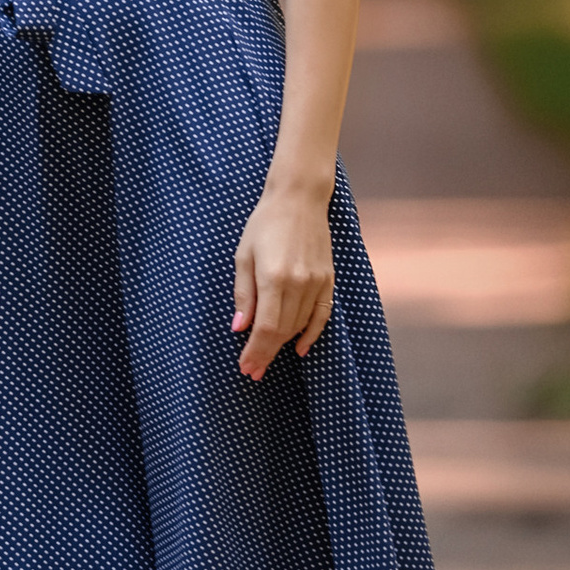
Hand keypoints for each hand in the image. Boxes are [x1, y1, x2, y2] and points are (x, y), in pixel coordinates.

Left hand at [235, 173, 335, 377]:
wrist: (299, 199)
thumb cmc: (265, 224)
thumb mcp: (244, 255)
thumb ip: (244, 293)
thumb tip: (240, 328)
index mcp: (274, 277)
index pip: (266, 328)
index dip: (256, 351)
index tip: (246, 367)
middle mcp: (298, 283)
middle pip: (283, 332)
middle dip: (266, 354)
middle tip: (253, 371)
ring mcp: (317, 282)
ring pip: (300, 326)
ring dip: (283, 345)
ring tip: (267, 357)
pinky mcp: (328, 280)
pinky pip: (322, 316)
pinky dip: (312, 334)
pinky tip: (301, 348)